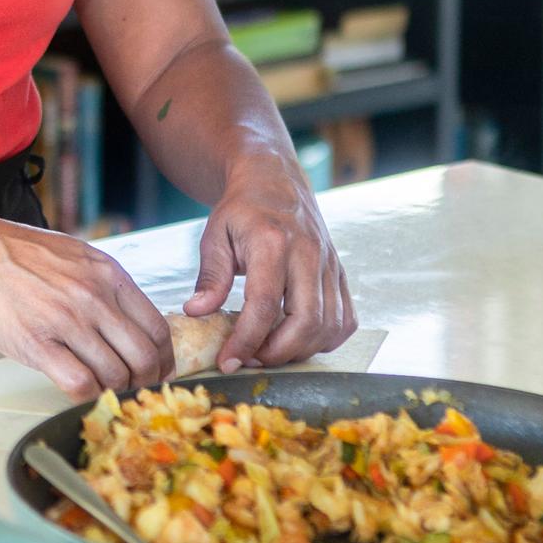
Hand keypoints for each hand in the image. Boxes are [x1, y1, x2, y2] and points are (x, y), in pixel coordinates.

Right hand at [0, 215, 174, 400]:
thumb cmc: (19, 255)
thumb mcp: (77, 255)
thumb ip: (107, 285)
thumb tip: (129, 319)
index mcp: (109, 275)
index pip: (157, 328)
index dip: (163, 358)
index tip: (158, 370)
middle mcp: (94, 298)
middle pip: (143, 357)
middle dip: (144, 381)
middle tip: (133, 389)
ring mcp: (66, 322)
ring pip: (114, 375)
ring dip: (112, 390)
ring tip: (101, 390)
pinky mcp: (37, 344)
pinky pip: (80, 384)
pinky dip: (86, 395)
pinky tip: (77, 390)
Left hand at [183, 156, 355, 371]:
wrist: (275, 181)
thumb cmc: (241, 210)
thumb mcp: (215, 235)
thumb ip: (210, 276)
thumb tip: (196, 312)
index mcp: (273, 243)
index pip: (263, 305)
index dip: (246, 341)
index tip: (228, 362)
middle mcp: (309, 254)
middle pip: (306, 322)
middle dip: (277, 353)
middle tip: (250, 360)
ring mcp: (330, 265)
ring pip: (329, 326)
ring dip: (300, 350)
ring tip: (268, 351)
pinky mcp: (340, 274)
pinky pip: (345, 319)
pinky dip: (325, 339)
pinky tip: (298, 339)